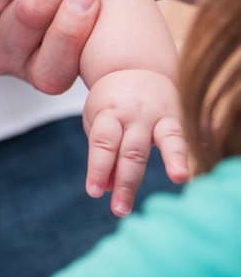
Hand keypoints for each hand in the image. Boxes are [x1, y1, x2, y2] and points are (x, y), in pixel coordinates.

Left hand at [83, 69, 188, 216]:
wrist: (135, 67)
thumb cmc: (113, 104)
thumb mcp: (100, 122)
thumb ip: (103, 154)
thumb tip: (108, 189)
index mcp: (107, 113)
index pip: (103, 143)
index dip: (98, 168)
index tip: (94, 192)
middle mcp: (131, 114)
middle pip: (128, 151)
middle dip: (123, 182)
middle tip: (119, 210)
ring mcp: (153, 116)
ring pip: (154, 146)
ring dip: (155, 172)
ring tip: (165, 188)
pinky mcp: (173, 119)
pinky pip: (177, 140)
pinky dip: (178, 157)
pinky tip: (181, 176)